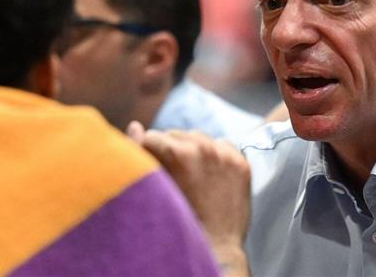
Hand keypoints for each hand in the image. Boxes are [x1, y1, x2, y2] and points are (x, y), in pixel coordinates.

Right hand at [127, 122, 250, 275]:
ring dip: (191, 150)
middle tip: (170, 173)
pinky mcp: (240, 163)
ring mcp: (224, 155)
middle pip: (175, 134)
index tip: (149, 166)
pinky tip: (208, 175)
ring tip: (189, 174)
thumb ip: (139, 152)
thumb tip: (134, 125)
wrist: (214, 249)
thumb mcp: (154, 187)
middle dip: (169, 150)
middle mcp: (202, 148)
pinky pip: (222, 145)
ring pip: (198, 137)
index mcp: (176, 152)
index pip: (152, 137)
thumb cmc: (176, 220)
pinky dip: (214, 155)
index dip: (146, 152)